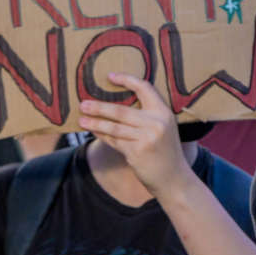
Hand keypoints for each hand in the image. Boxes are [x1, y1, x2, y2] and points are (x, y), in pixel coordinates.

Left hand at [78, 74, 193, 196]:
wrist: (173, 178)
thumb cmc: (165, 152)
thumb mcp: (163, 129)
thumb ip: (147, 116)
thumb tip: (116, 105)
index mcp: (164, 112)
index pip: (145, 88)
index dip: (127, 80)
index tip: (110, 76)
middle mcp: (156, 123)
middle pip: (121, 111)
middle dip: (99, 107)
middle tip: (83, 103)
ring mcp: (146, 138)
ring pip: (114, 127)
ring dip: (95, 123)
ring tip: (82, 119)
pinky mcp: (137, 152)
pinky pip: (114, 141)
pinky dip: (102, 135)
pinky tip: (93, 131)